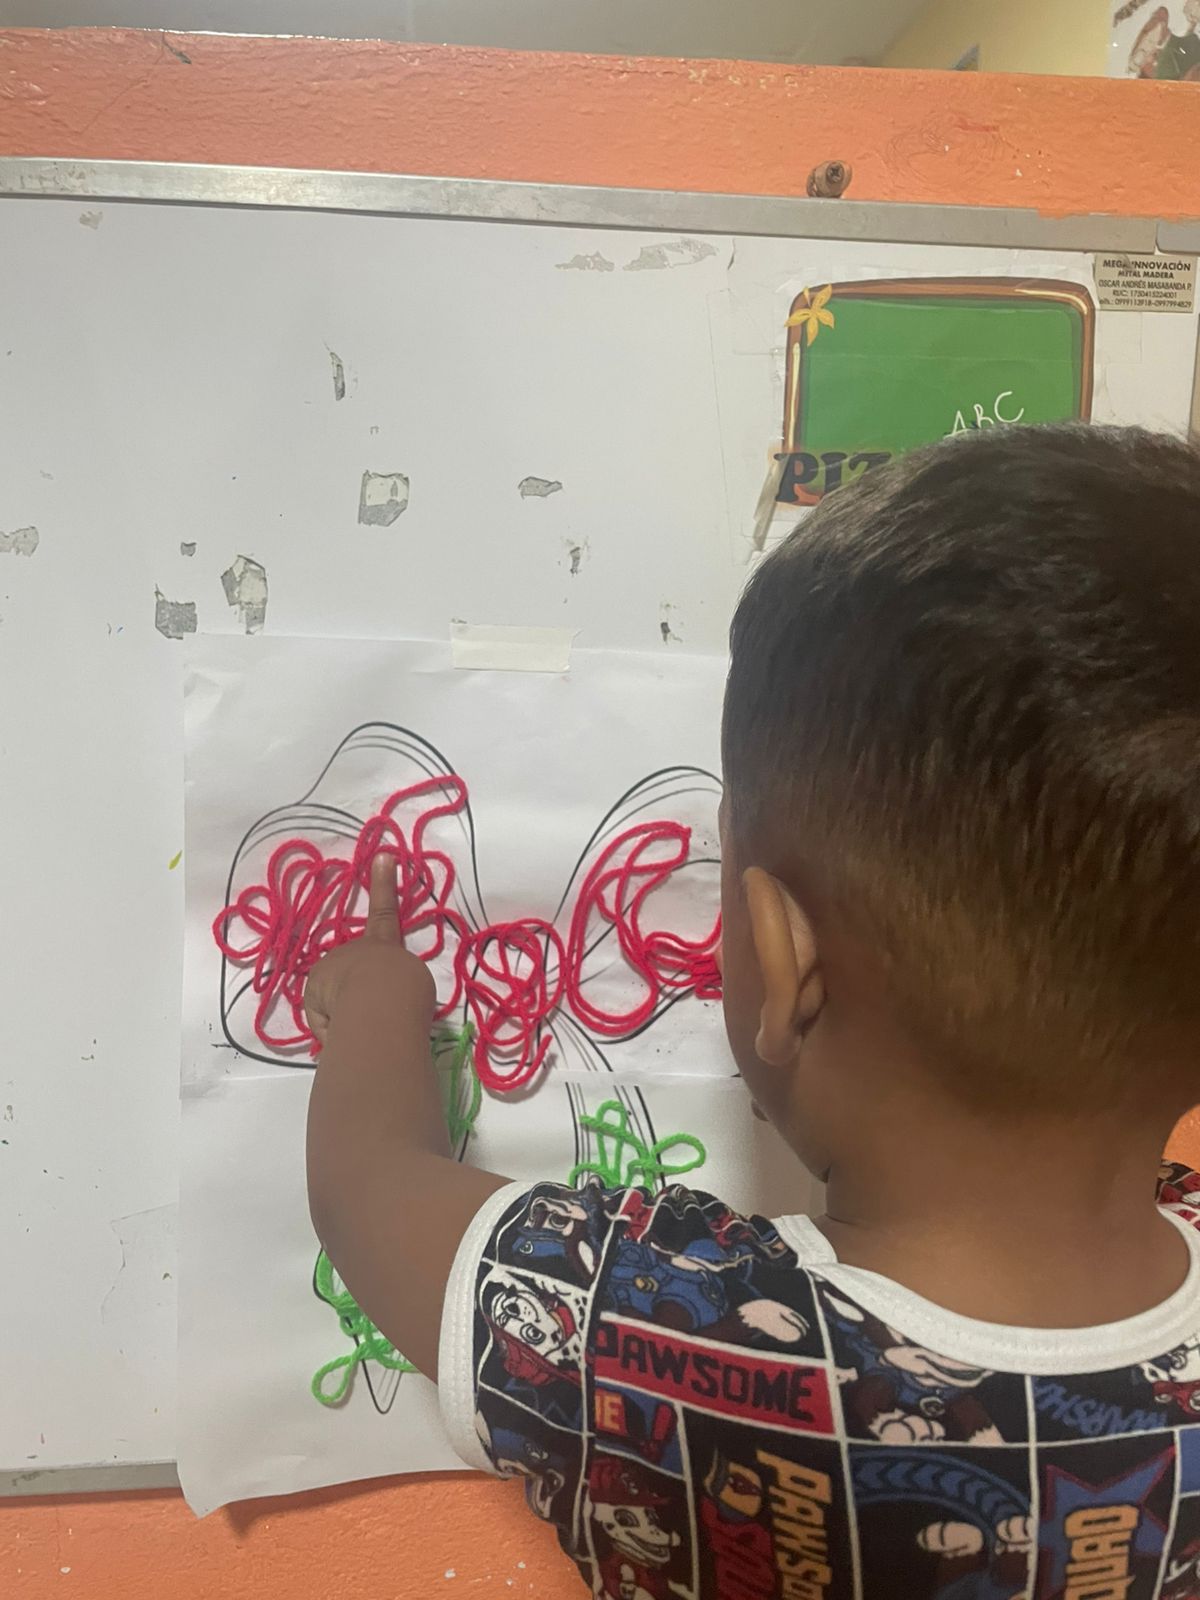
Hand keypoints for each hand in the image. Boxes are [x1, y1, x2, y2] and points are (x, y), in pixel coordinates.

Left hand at [302, 851, 435, 1046]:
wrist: (382, 997)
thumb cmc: (405, 986)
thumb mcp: (410, 982)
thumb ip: (393, 981)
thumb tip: (381, 995)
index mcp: (382, 944)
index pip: (385, 911)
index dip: (384, 884)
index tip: (383, 856)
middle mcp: (352, 950)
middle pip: (351, 974)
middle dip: (357, 996)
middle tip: (377, 1012)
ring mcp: (329, 969)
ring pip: (336, 1000)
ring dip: (346, 1016)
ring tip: (365, 1022)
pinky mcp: (312, 993)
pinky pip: (325, 1021)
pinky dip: (333, 1030)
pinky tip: (346, 1030)